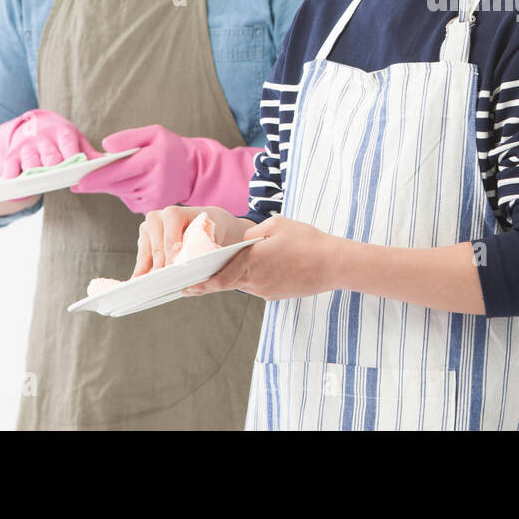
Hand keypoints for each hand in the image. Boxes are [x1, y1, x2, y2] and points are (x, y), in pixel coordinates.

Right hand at [0, 110, 98, 198]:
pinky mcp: (12, 154)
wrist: (37, 123)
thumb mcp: (77, 140)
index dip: (72, 157)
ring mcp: (27, 146)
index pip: (68, 145)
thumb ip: (91, 153)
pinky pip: (10, 167)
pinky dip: (11, 176)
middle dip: (54, 168)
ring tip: (37, 184)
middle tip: (58, 178)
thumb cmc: (62, 138)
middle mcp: (44, 138)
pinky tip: (14, 186)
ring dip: (33, 173)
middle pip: (49, 156)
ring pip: (30, 162)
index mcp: (63, 134)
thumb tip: (107, 166)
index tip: (76, 168)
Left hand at [70, 124, 194, 213]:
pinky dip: (124, 190)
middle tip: (77, 181)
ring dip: (110, 185)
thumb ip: (128, 137)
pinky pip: (128, 199)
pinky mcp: (151, 207)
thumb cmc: (171, 148)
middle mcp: (154, 182)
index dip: (96, 177)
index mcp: (153, 160)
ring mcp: (153, 197)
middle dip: (95, 182)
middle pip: (115, 185)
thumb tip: (105, 147)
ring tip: (110, 174)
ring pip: (120, 192)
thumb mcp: (154, 133)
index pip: (118, 171)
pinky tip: (131, 181)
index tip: (78, 181)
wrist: (194, 171)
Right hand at [131, 206, 247, 277]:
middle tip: (164, 284)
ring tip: (152, 287)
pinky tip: (142, 281)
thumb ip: (203, 243)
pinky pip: (142, 257)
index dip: (172, 258)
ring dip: (149, 270)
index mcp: (174, 213)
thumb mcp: (211, 234)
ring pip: (146, 253)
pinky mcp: (143, 238)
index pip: (170, 240)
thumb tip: (195, 261)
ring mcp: (147, 227)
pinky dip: (143, 269)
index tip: (173, 272)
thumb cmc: (209, 228)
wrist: (205, 221)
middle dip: (161, 267)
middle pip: (157, 248)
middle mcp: (157, 217)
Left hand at [183, 215, 339, 299]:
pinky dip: (255, 279)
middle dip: (206, 286)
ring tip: (227, 271)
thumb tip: (242, 241)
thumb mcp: (278, 224)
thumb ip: (254, 231)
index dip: (200, 283)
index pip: (218, 277)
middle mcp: (255, 279)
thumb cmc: (307, 240)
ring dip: (233, 279)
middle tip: (189, 288)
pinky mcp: (276, 295)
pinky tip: (265, 269)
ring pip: (242, 284)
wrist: (334, 264)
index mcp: (252, 259)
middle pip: (225, 285)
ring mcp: (266, 290)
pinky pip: (258, 286)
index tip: (185, 286)